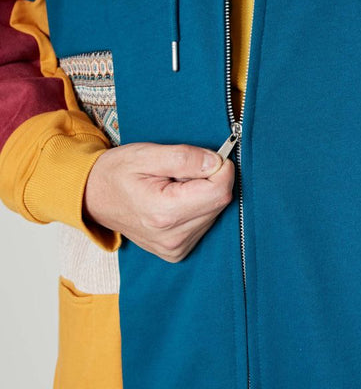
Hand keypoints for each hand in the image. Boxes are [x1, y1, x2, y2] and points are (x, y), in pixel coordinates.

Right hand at [83, 142, 234, 261]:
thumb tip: (217, 162)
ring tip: (174, 185)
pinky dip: (197, 207)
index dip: (221, 168)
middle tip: (182, 171)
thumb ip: (184, 158)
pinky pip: (204, 223)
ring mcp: (175, 248)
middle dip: (210, 179)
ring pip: (214, 212)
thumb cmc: (116, 173)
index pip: (219, 191)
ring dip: (202, 193)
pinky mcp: (177, 251)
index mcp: (164, 212)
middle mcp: (173, 237)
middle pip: (219, 202)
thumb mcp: (146, 154)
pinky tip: (176, 200)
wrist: (92, 198)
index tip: (209, 156)